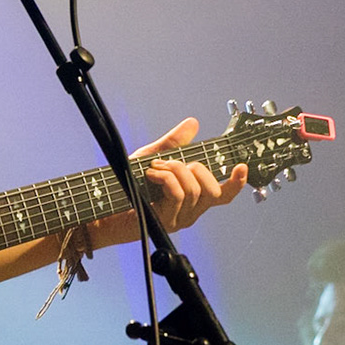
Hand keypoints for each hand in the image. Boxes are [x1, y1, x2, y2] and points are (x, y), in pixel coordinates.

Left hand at [91, 117, 249, 246]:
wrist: (101, 207)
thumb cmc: (124, 185)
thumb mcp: (151, 157)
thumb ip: (173, 143)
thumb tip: (193, 123)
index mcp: (192, 200)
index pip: (223, 195)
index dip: (236, 183)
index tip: (242, 167)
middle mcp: (190, 213)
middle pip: (212, 190)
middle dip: (194, 168)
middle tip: (169, 163)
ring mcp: (179, 220)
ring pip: (194, 190)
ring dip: (174, 171)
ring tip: (154, 169)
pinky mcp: (165, 221)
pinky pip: (178, 193)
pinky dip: (166, 177)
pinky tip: (151, 175)